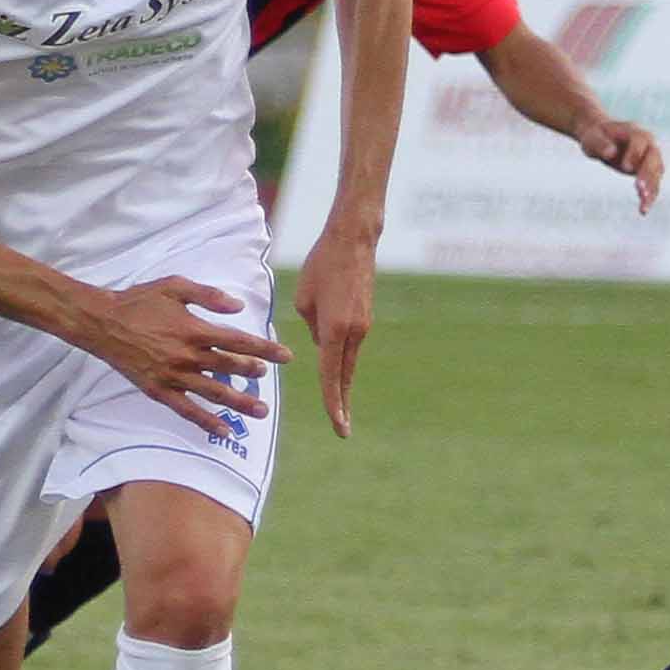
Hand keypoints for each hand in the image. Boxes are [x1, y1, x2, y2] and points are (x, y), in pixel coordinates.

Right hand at [84, 276, 288, 442]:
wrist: (102, 323)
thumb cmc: (139, 301)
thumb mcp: (174, 286)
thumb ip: (208, 295)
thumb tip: (238, 307)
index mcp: (194, 329)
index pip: (239, 341)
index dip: (265, 349)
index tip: (285, 356)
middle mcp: (187, 356)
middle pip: (230, 367)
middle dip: (254, 373)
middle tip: (269, 377)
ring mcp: (173, 376)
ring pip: (214, 392)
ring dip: (240, 402)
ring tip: (262, 411)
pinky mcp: (159, 391)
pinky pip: (187, 411)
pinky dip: (206, 421)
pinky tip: (224, 430)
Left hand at [299, 228, 380, 437]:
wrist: (353, 239)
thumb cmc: (321, 265)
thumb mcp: (303, 299)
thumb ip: (312, 328)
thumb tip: (322, 343)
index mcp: (335, 330)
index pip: (331, 376)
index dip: (332, 403)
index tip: (338, 426)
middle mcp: (354, 332)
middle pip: (345, 375)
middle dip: (341, 402)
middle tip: (343, 430)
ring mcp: (363, 325)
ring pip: (347, 358)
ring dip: (338, 375)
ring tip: (333, 394)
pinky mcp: (365, 316)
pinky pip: (350, 342)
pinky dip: (340, 352)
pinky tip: (331, 347)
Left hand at [576, 111, 667, 210]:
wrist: (601, 138)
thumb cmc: (595, 136)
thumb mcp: (592, 138)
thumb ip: (601, 144)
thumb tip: (611, 153)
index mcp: (635, 132)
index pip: (640, 141)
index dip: (635, 153)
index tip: (626, 167)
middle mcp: (648, 144)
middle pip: (653, 159)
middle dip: (648, 175)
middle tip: (640, 191)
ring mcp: (650, 158)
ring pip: (656, 174)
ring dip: (651, 190)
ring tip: (644, 207)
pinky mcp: (648, 171)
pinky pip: (653, 184)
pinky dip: (649, 197)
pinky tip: (643, 210)